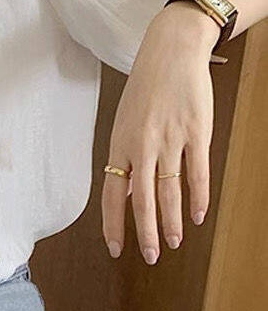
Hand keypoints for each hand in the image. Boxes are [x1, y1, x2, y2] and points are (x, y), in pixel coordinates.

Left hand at [102, 3, 220, 263]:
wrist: (170, 53)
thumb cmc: (144, 92)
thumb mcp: (123, 126)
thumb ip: (124, 162)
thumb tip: (125, 197)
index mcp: (118, 147)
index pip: (111, 195)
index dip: (113, 224)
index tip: (116, 249)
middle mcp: (141, 147)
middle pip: (140, 200)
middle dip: (145, 233)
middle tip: (150, 257)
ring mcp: (169, 141)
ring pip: (169, 191)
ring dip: (171, 221)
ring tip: (174, 243)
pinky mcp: (195, 133)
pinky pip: (197, 173)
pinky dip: (198, 197)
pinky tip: (198, 216)